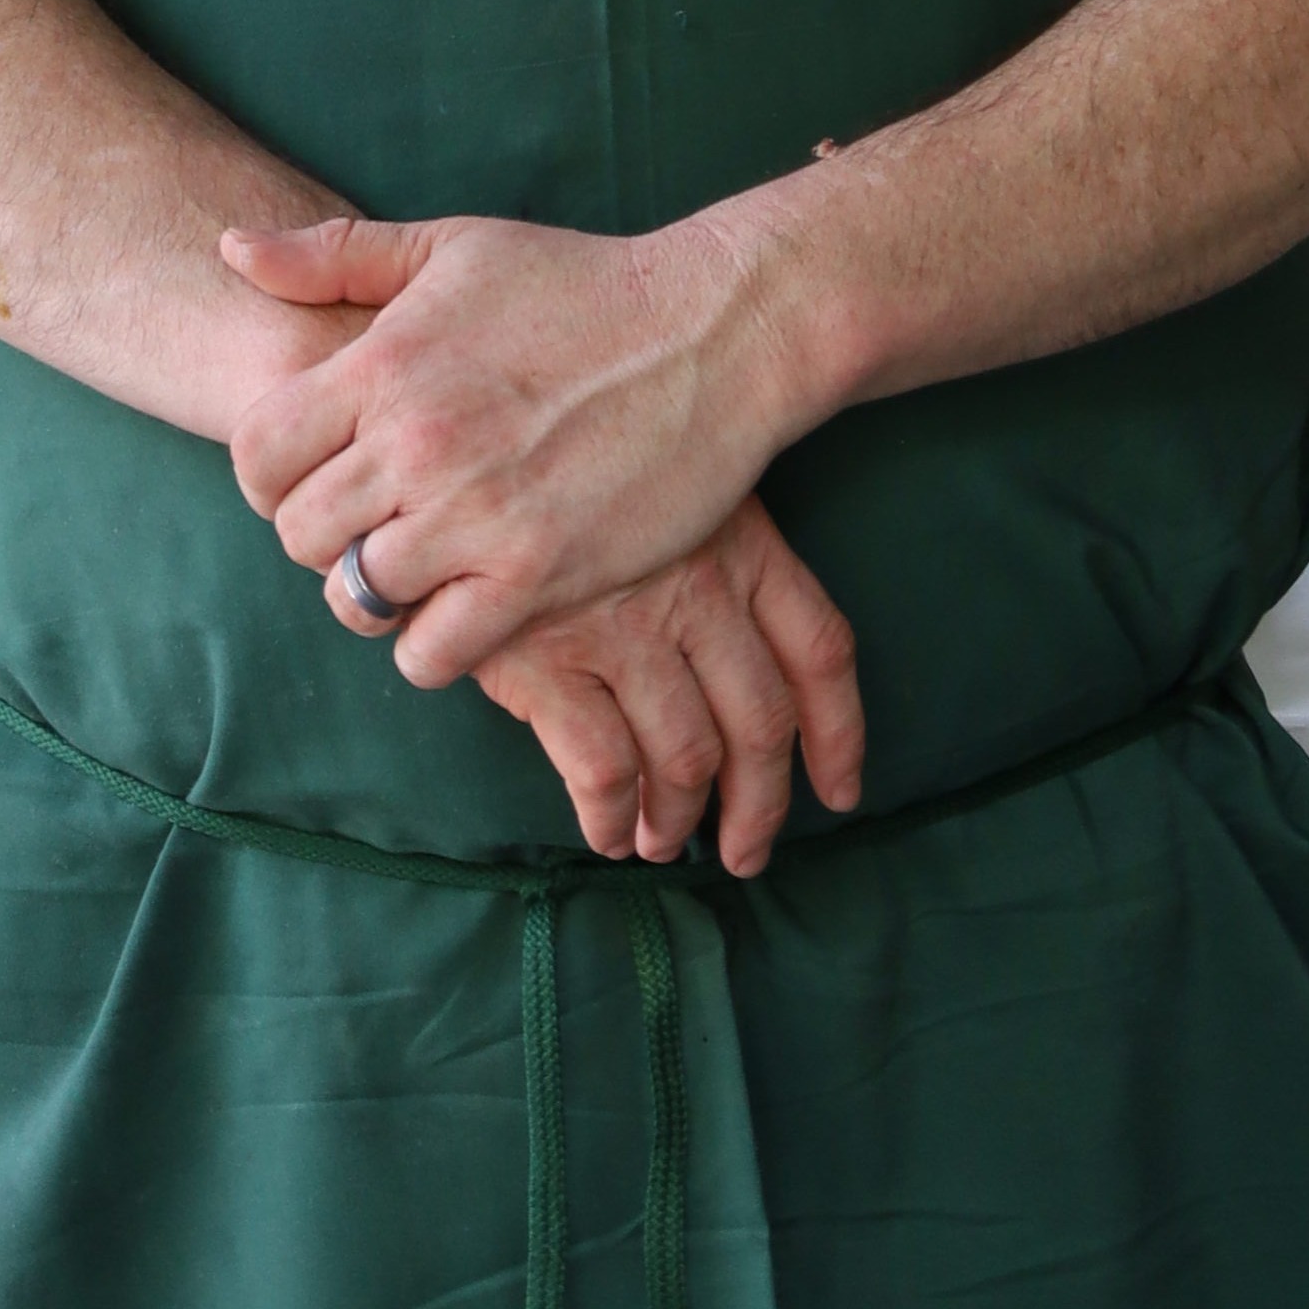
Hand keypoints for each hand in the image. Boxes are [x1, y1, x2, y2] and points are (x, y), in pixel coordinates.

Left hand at [222, 205, 822, 687]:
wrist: (713, 333)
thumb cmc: (581, 284)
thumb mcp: (455, 246)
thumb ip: (334, 254)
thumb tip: (230, 247)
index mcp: (385, 363)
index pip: (255, 456)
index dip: (272, 474)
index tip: (320, 471)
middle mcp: (416, 444)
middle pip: (300, 537)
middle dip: (326, 535)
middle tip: (376, 521)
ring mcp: (475, 515)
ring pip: (357, 599)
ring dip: (379, 591)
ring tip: (421, 563)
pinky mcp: (536, 575)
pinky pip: (431, 653)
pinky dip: (434, 643)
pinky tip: (465, 604)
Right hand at [478, 503, 864, 875]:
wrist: (468, 459)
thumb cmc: (578, 476)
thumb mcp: (674, 491)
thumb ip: (720, 566)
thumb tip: (751, 677)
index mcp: (743, 542)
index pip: (819, 650)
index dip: (838, 734)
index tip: (839, 792)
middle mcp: (698, 589)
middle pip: (761, 722)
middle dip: (760, 805)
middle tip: (745, 849)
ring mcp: (625, 628)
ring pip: (685, 759)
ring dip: (678, 819)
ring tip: (662, 841)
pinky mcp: (550, 662)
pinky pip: (605, 770)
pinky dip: (612, 817)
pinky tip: (609, 830)